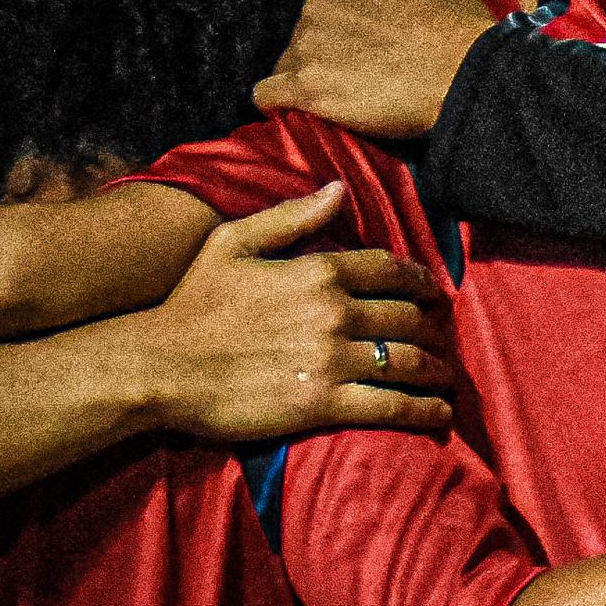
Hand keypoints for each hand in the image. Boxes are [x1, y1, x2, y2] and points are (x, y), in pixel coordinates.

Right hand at [116, 188, 460, 443]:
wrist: (159, 366)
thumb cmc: (192, 304)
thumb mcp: (233, 243)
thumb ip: (292, 217)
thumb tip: (339, 189)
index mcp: (318, 270)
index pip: (391, 269)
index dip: (421, 281)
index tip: (434, 292)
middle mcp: (334, 312)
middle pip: (408, 317)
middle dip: (433, 329)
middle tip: (442, 339)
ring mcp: (330, 359)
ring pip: (408, 362)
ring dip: (437, 370)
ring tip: (446, 378)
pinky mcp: (321, 403)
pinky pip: (390, 406)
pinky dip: (423, 411)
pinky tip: (438, 415)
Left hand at [253, 0, 497, 137]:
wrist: (462, 75)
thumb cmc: (463, 36)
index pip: (329, 4)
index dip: (346, 30)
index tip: (365, 51)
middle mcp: (321, 4)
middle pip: (305, 34)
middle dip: (324, 55)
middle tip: (355, 80)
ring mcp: (309, 46)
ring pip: (286, 65)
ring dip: (305, 82)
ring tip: (335, 103)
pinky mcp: (304, 87)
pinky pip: (266, 95)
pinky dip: (278, 105)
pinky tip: (296, 114)